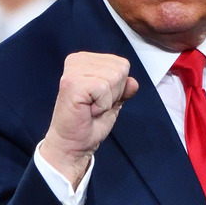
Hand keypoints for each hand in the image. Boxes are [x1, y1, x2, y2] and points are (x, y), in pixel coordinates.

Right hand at [41, 52, 138, 187]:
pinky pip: (103, 88)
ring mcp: (73, 71)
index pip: (122, 64)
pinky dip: (102, 105)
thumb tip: (133, 83)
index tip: (100, 99)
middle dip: (114, 93)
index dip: (119, 87)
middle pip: (120, 69)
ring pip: (113, 78)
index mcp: (85, 60)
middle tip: (95, 105)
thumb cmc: (89, 123)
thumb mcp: (113, 102)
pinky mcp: (72, 83)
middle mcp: (77, 60)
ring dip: (107, 100)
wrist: (73, 145)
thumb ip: (124, 89)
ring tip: (91, 108)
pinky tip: (88, 110)